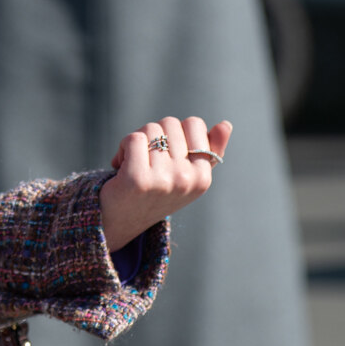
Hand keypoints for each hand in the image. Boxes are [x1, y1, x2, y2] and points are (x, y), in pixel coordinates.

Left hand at [99, 115, 232, 253]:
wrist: (118, 222)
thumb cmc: (153, 192)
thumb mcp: (185, 174)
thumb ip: (208, 150)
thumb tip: (226, 124)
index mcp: (203, 177)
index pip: (194, 124)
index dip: (174, 132)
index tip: (166, 155)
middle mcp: (187, 180)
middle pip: (170, 123)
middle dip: (154, 136)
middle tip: (147, 161)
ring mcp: (164, 180)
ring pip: (150, 129)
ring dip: (137, 142)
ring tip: (134, 165)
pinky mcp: (138, 179)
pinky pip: (133, 139)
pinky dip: (122, 148)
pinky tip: (120, 166)